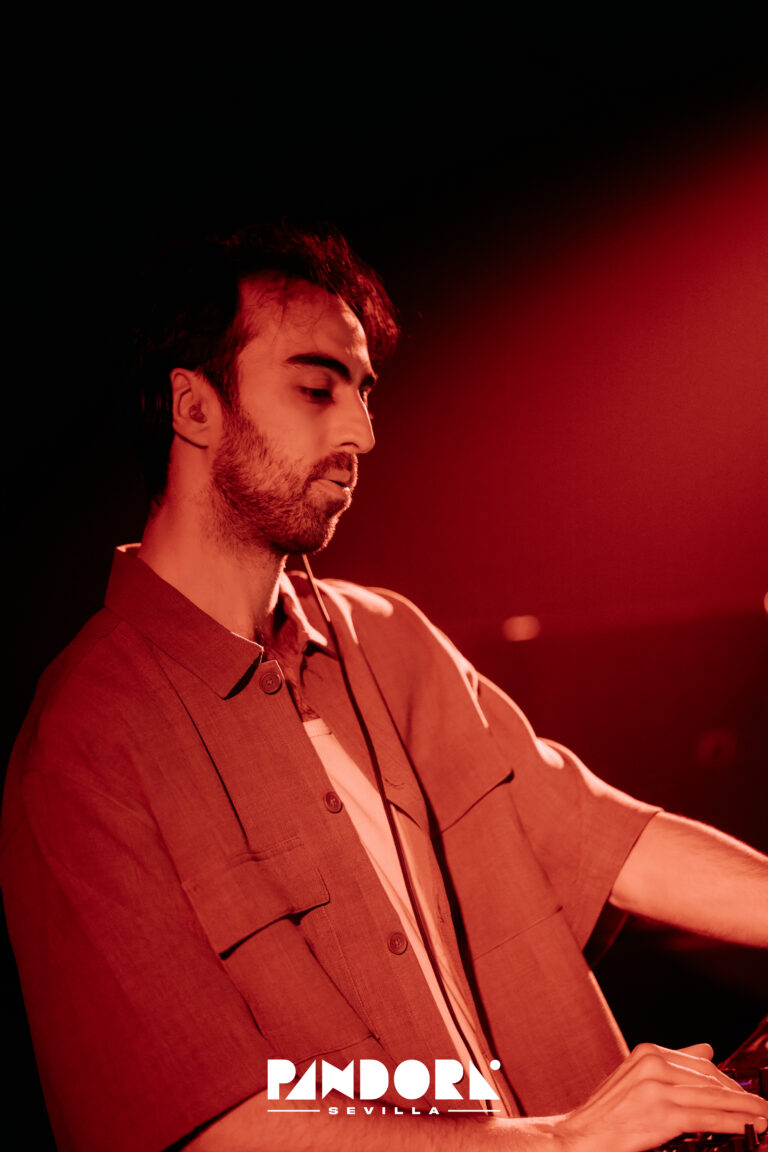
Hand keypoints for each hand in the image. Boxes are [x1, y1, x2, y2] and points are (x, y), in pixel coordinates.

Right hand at [553, 1042, 767, 1151]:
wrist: (578, 1139)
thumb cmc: (608, 1117)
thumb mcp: (636, 1082)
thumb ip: (672, 1066)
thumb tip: (707, 1049)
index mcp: (648, 1053)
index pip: (702, 1063)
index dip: (728, 1081)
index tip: (746, 1094)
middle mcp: (653, 1063)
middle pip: (711, 1077)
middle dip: (740, 1095)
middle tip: (761, 1109)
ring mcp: (657, 1087)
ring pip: (714, 1096)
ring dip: (746, 1109)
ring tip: (765, 1117)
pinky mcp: (662, 1113)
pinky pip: (708, 1116)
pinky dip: (734, 1122)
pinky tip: (750, 1126)